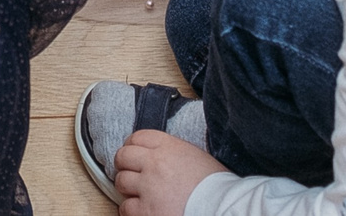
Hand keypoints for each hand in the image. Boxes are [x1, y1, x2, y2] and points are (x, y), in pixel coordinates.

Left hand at [112, 129, 226, 215]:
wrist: (223, 209)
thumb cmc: (218, 188)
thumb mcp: (198, 158)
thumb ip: (175, 153)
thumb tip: (163, 157)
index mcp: (169, 147)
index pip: (138, 137)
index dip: (132, 145)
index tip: (133, 154)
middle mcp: (155, 164)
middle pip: (123, 157)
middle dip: (125, 165)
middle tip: (131, 173)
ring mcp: (148, 188)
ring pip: (121, 182)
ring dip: (128, 188)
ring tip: (139, 194)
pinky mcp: (146, 211)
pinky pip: (125, 208)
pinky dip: (131, 210)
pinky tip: (142, 210)